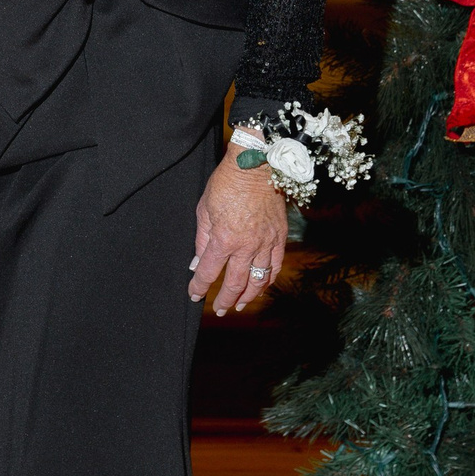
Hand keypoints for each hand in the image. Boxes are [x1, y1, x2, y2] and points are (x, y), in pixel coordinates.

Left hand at [189, 145, 286, 317]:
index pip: (209, 272)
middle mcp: (246, 246)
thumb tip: (197, 263)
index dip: (199, 287)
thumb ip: (201, 240)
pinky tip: (261, 286)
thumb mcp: (204, 210)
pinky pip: (276, 266)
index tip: (194, 295)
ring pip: (258, 279)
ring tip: (239, 305)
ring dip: (248, 296)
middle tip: (219, 309)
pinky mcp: (280, 237)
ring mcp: (266, 243)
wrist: (256, 166)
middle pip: (234, 283)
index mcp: (224, 239)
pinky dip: (268, 280)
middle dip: (224, 299)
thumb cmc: (226, 184)